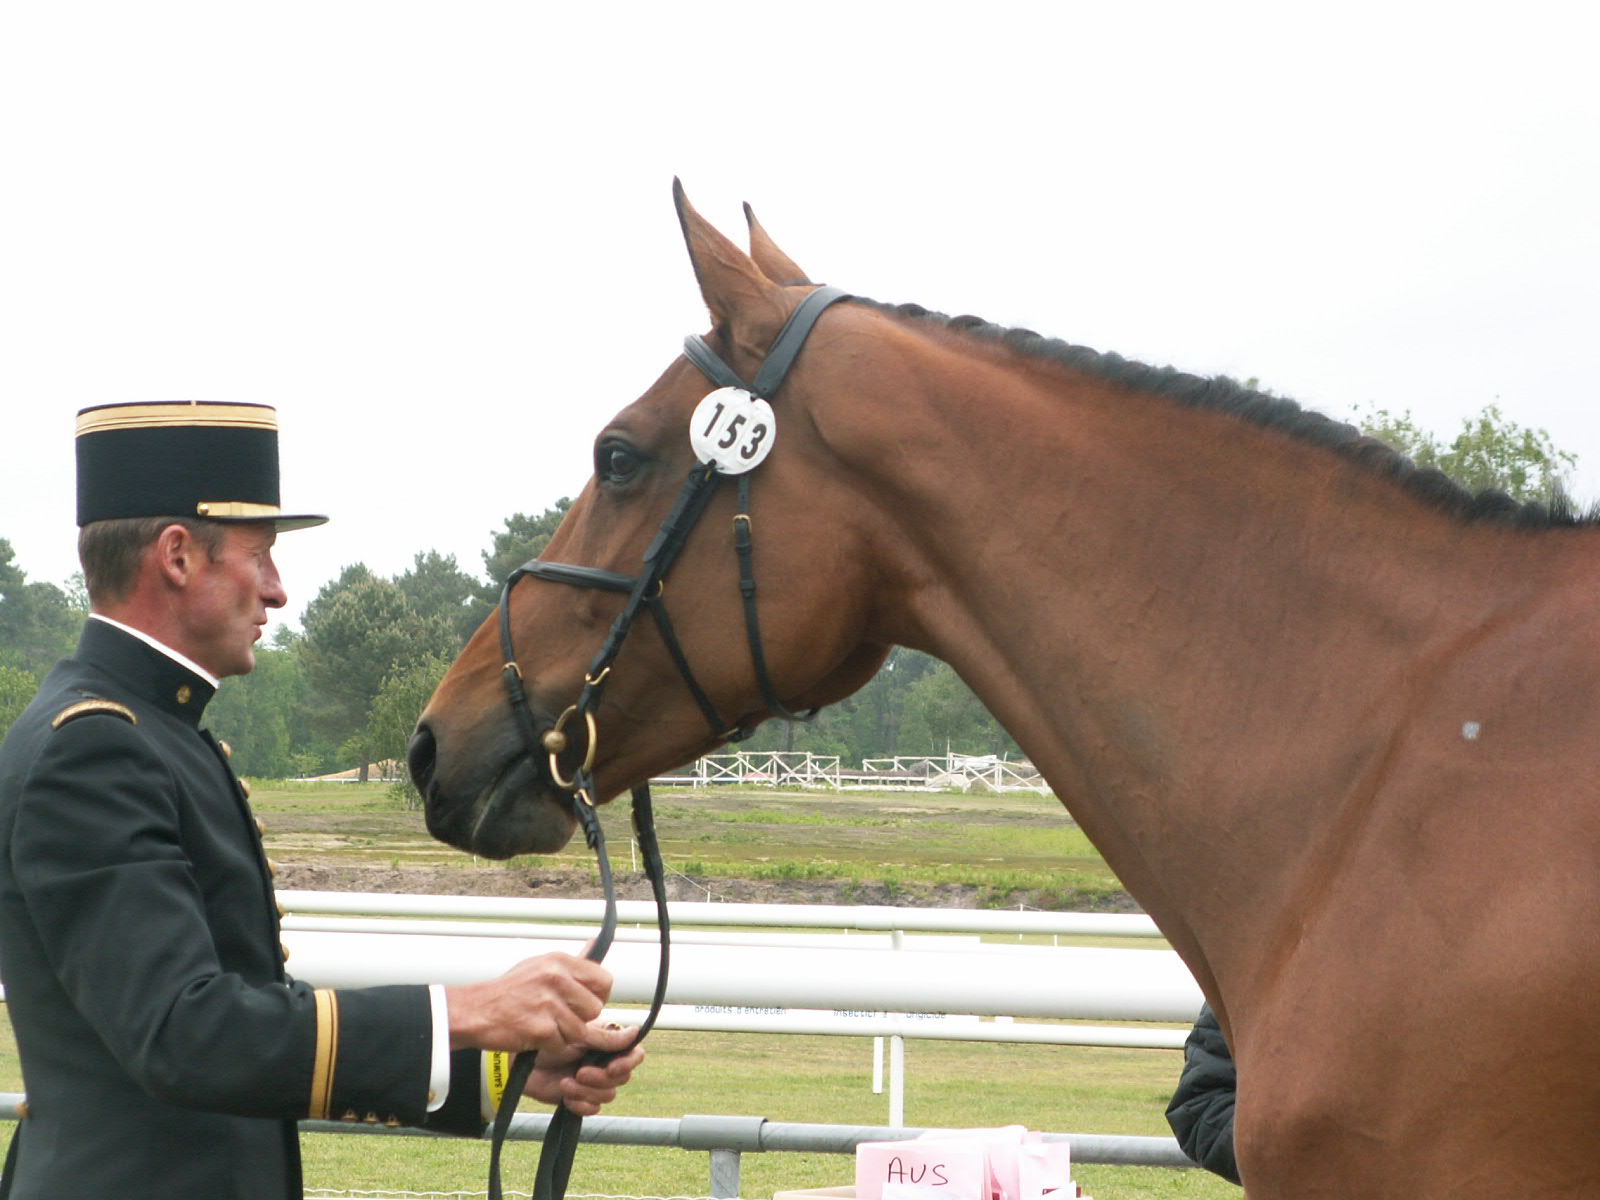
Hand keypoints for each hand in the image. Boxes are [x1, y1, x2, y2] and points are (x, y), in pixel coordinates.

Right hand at [445, 953, 612, 1053]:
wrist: (475, 1011)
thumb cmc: (507, 991)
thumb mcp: (539, 966)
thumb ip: (569, 965)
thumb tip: (595, 944)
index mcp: (560, 962)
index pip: (604, 980)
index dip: (599, 996)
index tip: (586, 1003)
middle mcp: (556, 979)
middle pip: (595, 1009)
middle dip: (582, 1019)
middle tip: (562, 1018)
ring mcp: (549, 1004)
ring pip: (580, 1030)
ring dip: (565, 1035)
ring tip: (545, 1026)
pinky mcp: (542, 1028)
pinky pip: (562, 1045)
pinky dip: (550, 1046)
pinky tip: (535, 1035)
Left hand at [524, 1026, 645, 1115]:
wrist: (519, 1063)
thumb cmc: (546, 1040)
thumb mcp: (578, 1035)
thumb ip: (606, 1037)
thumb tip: (635, 1032)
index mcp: (606, 1043)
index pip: (634, 1054)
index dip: (628, 1063)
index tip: (612, 1067)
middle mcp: (603, 1062)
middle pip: (623, 1078)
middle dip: (601, 1078)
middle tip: (579, 1072)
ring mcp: (592, 1082)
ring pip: (608, 1095)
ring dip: (586, 1091)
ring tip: (565, 1083)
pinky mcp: (580, 1098)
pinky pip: (593, 1109)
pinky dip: (580, 1104)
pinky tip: (565, 1096)